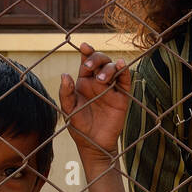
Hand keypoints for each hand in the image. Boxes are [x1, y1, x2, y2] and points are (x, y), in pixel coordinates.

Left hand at [59, 42, 130, 158]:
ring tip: (102, 79)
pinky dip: (125, 71)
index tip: (84, 46)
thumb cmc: (79, 128)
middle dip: (96, 59)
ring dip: (108, 68)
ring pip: (113, 68)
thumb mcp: (68, 111)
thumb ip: (66, 93)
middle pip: (101, 61)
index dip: (87, 52)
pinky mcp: (122, 97)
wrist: (94, 144)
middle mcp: (98, 82)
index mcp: (84, 82)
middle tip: (90, 68)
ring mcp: (111, 88)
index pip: (86, 62)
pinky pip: (126, 80)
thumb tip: (65, 75)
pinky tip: (122, 65)